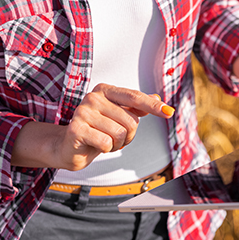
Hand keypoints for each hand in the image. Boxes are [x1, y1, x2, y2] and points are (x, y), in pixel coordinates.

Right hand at [11, 84, 173, 169]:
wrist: (69, 146)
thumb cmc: (96, 130)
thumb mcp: (118, 117)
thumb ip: (136, 107)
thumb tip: (157, 98)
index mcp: (105, 90)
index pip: (135, 97)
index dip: (153, 106)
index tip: (169, 112)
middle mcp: (93, 97)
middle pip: (131, 121)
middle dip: (128, 136)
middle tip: (115, 138)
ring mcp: (83, 112)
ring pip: (120, 133)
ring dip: (117, 144)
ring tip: (104, 141)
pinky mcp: (76, 129)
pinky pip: (107, 143)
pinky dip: (106, 149)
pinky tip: (95, 146)